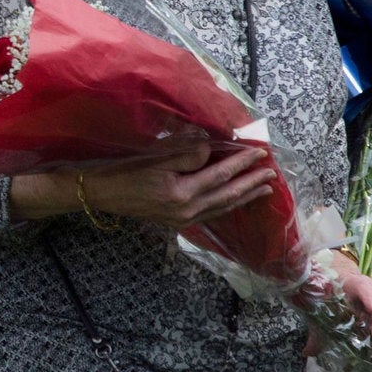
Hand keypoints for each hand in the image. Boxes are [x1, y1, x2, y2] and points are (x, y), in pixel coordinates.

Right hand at [81, 144, 274, 230]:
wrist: (99, 193)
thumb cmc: (123, 172)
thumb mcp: (154, 158)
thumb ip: (185, 154)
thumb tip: (211, 151)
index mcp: (182, 194)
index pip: (221, 175)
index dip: (242, 163)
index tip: (261, 153)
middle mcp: (186, 211)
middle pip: (227, 195)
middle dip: (251, 184)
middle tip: (272, 175)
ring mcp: (182, 219)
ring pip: (222, 207)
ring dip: (244, 197)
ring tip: (262, 190)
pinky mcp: (176, 220)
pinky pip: (210, 212)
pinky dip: (226, 204)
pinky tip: (232, 200)